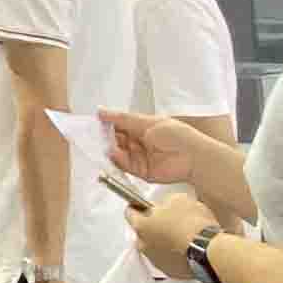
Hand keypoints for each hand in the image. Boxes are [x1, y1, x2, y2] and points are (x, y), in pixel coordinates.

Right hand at [98, 109, 215, 186]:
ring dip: (108, 149)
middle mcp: (139, 142)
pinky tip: (111, 155)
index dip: (106, 123)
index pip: (119, 124)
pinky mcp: (141, 171)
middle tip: (90, 136)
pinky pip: (124, 166)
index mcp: (142, 127)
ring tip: (98, 145)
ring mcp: (140, 157)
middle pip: (116, 140)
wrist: (192, 157)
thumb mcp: (147, 122)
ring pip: (118, 153)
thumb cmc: (175, 135)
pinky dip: (116, 161)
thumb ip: (123, 119)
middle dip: (104, 138)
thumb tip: (102, 111)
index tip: (91, 122)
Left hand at [132, 191, 217, 279]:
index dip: (138, 206)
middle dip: (153, 226)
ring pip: (155, 247)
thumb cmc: (194, 225)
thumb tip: (165, 207)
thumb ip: (165, 204)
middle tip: (169, 220)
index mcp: (141, 225)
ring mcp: (156, 260)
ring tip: (182, 235)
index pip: (130, 212)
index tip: (143, 205)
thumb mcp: (178, 199)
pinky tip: (186, 247)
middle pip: (143, 232)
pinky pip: (168, 260)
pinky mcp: (170, 272)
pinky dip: (174, 255)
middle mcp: (143, 245)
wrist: (209, 250)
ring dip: (163, 242)